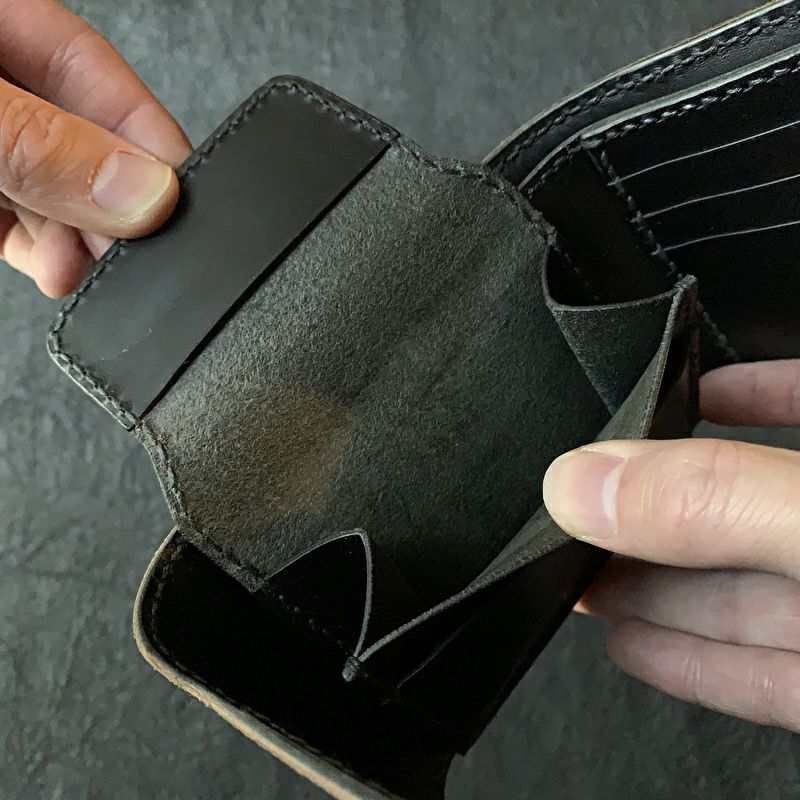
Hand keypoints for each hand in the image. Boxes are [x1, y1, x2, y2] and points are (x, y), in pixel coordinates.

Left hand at [0, 0, 190, 296]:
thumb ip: (41, 143)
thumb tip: (143, 192)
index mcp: (2, 24)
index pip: (96, 76)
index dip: (146, 140)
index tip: (183, 201)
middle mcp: (2, 86)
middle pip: (83, 144)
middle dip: (112, 206)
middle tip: (139, 253)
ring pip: (54, 192)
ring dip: (79, 241)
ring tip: (89, 273)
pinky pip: (19, 224)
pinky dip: (43, 254)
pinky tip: (59, 272)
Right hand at [543, 359, 799, 731]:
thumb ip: (714, 500)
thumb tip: (585, 485)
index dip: (741, 387)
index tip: (671, 391)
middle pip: (745, 509)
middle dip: (657, 509)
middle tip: (575, 514)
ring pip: (746, 595)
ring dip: (657, 589)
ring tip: (582, 582)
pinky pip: (764, 673)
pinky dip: (695, 662)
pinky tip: (637, 646)